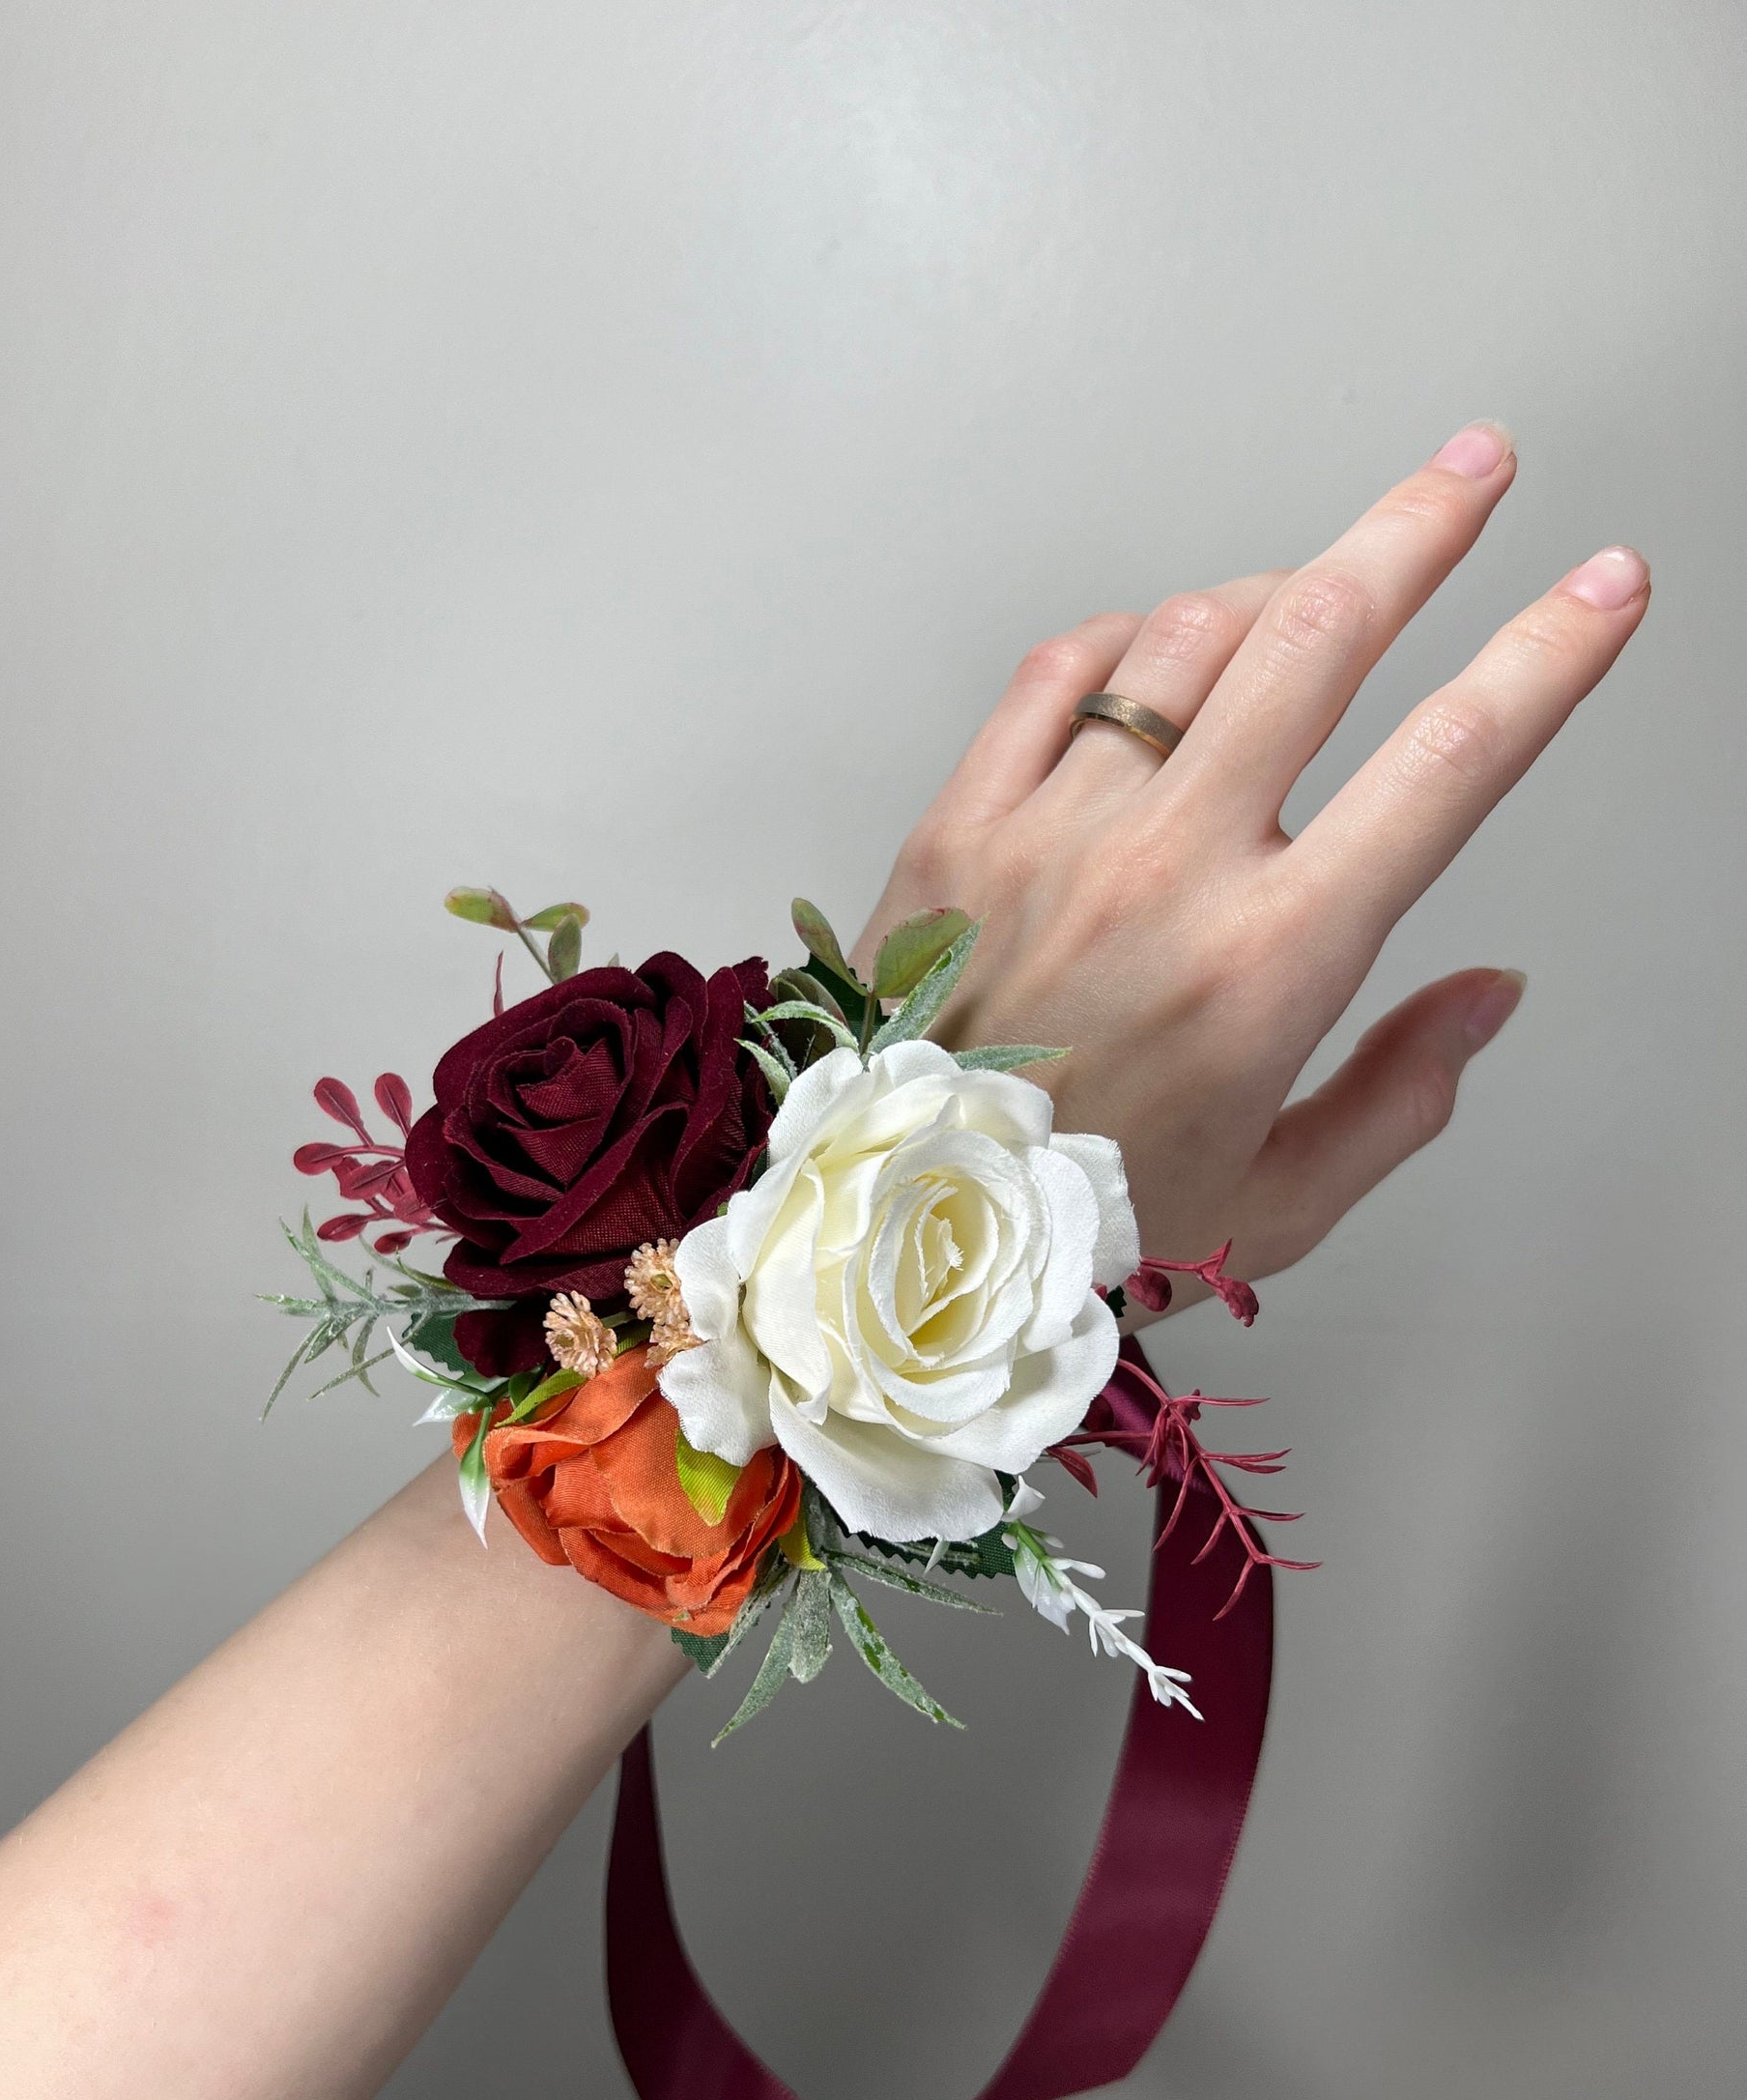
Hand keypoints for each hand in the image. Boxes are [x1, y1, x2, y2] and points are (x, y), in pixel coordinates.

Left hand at [856, 425, 1647, 1308]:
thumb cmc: (1083, 1231)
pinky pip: (1059, 673)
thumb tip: (1488, 994)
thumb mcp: (1278, 1205)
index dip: (1545, 660)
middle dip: (1420, 530)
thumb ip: (1400, 1093)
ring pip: (1189, 640)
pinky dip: (1130, 637)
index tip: (1603, 589)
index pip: (1447, 768)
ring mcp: (1051, 832)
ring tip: (1317, 594)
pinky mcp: (956, 824)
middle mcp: (1166, 872)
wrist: (889, 1237)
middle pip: (1318, 638)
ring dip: (1275, 591)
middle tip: (1476, 468)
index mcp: (1269, 965)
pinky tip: (1163, 648)